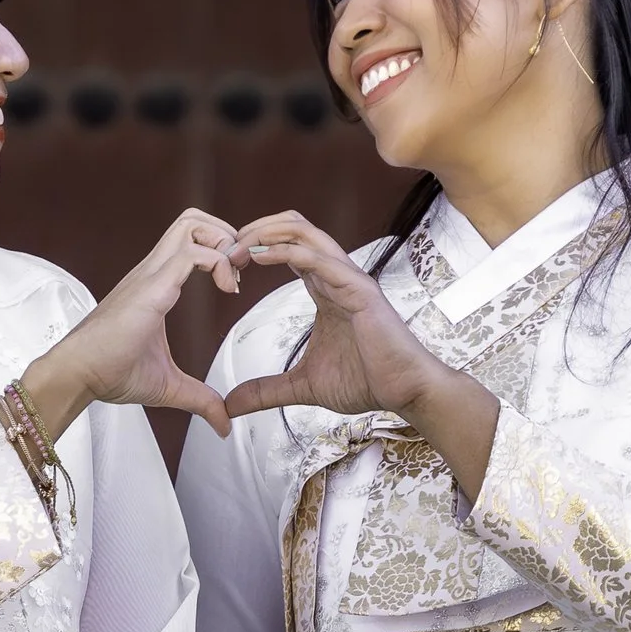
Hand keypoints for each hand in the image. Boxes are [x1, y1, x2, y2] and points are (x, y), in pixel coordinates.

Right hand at [20, 211, 240, 448]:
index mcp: (155, 284)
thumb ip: (200, 400)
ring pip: (192, 224)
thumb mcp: (169, 387)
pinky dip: (218, 263)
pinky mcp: (151, 286)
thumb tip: (223, 424)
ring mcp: (150, 274)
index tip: (233, 285)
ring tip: (232, 278)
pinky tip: (226, 290)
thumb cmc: (110, 373)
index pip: (190, 241)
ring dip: (222, 243)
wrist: (78, 375)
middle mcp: (152, 270)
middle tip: (237, 271)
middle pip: (192, 219)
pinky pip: (193, 254)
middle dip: (225, 235)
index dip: (220, 251)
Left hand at [220, 213, 435, 423]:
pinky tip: (258, 257)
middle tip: (225, 250)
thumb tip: (231, 405)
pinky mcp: (358, 289)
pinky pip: (318, 258)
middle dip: (255, 230)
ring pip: (304, 231)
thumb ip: (266, 391)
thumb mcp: (302, 386)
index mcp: (325, 288)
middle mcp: (336, 274)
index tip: (226, 264)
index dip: (255, 246)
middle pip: (294, 226)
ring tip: (236, 249)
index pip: (288, 247)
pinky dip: (284, 251)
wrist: (405, 391)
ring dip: (264, 234)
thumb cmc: (366, 382)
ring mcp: (348, 278)